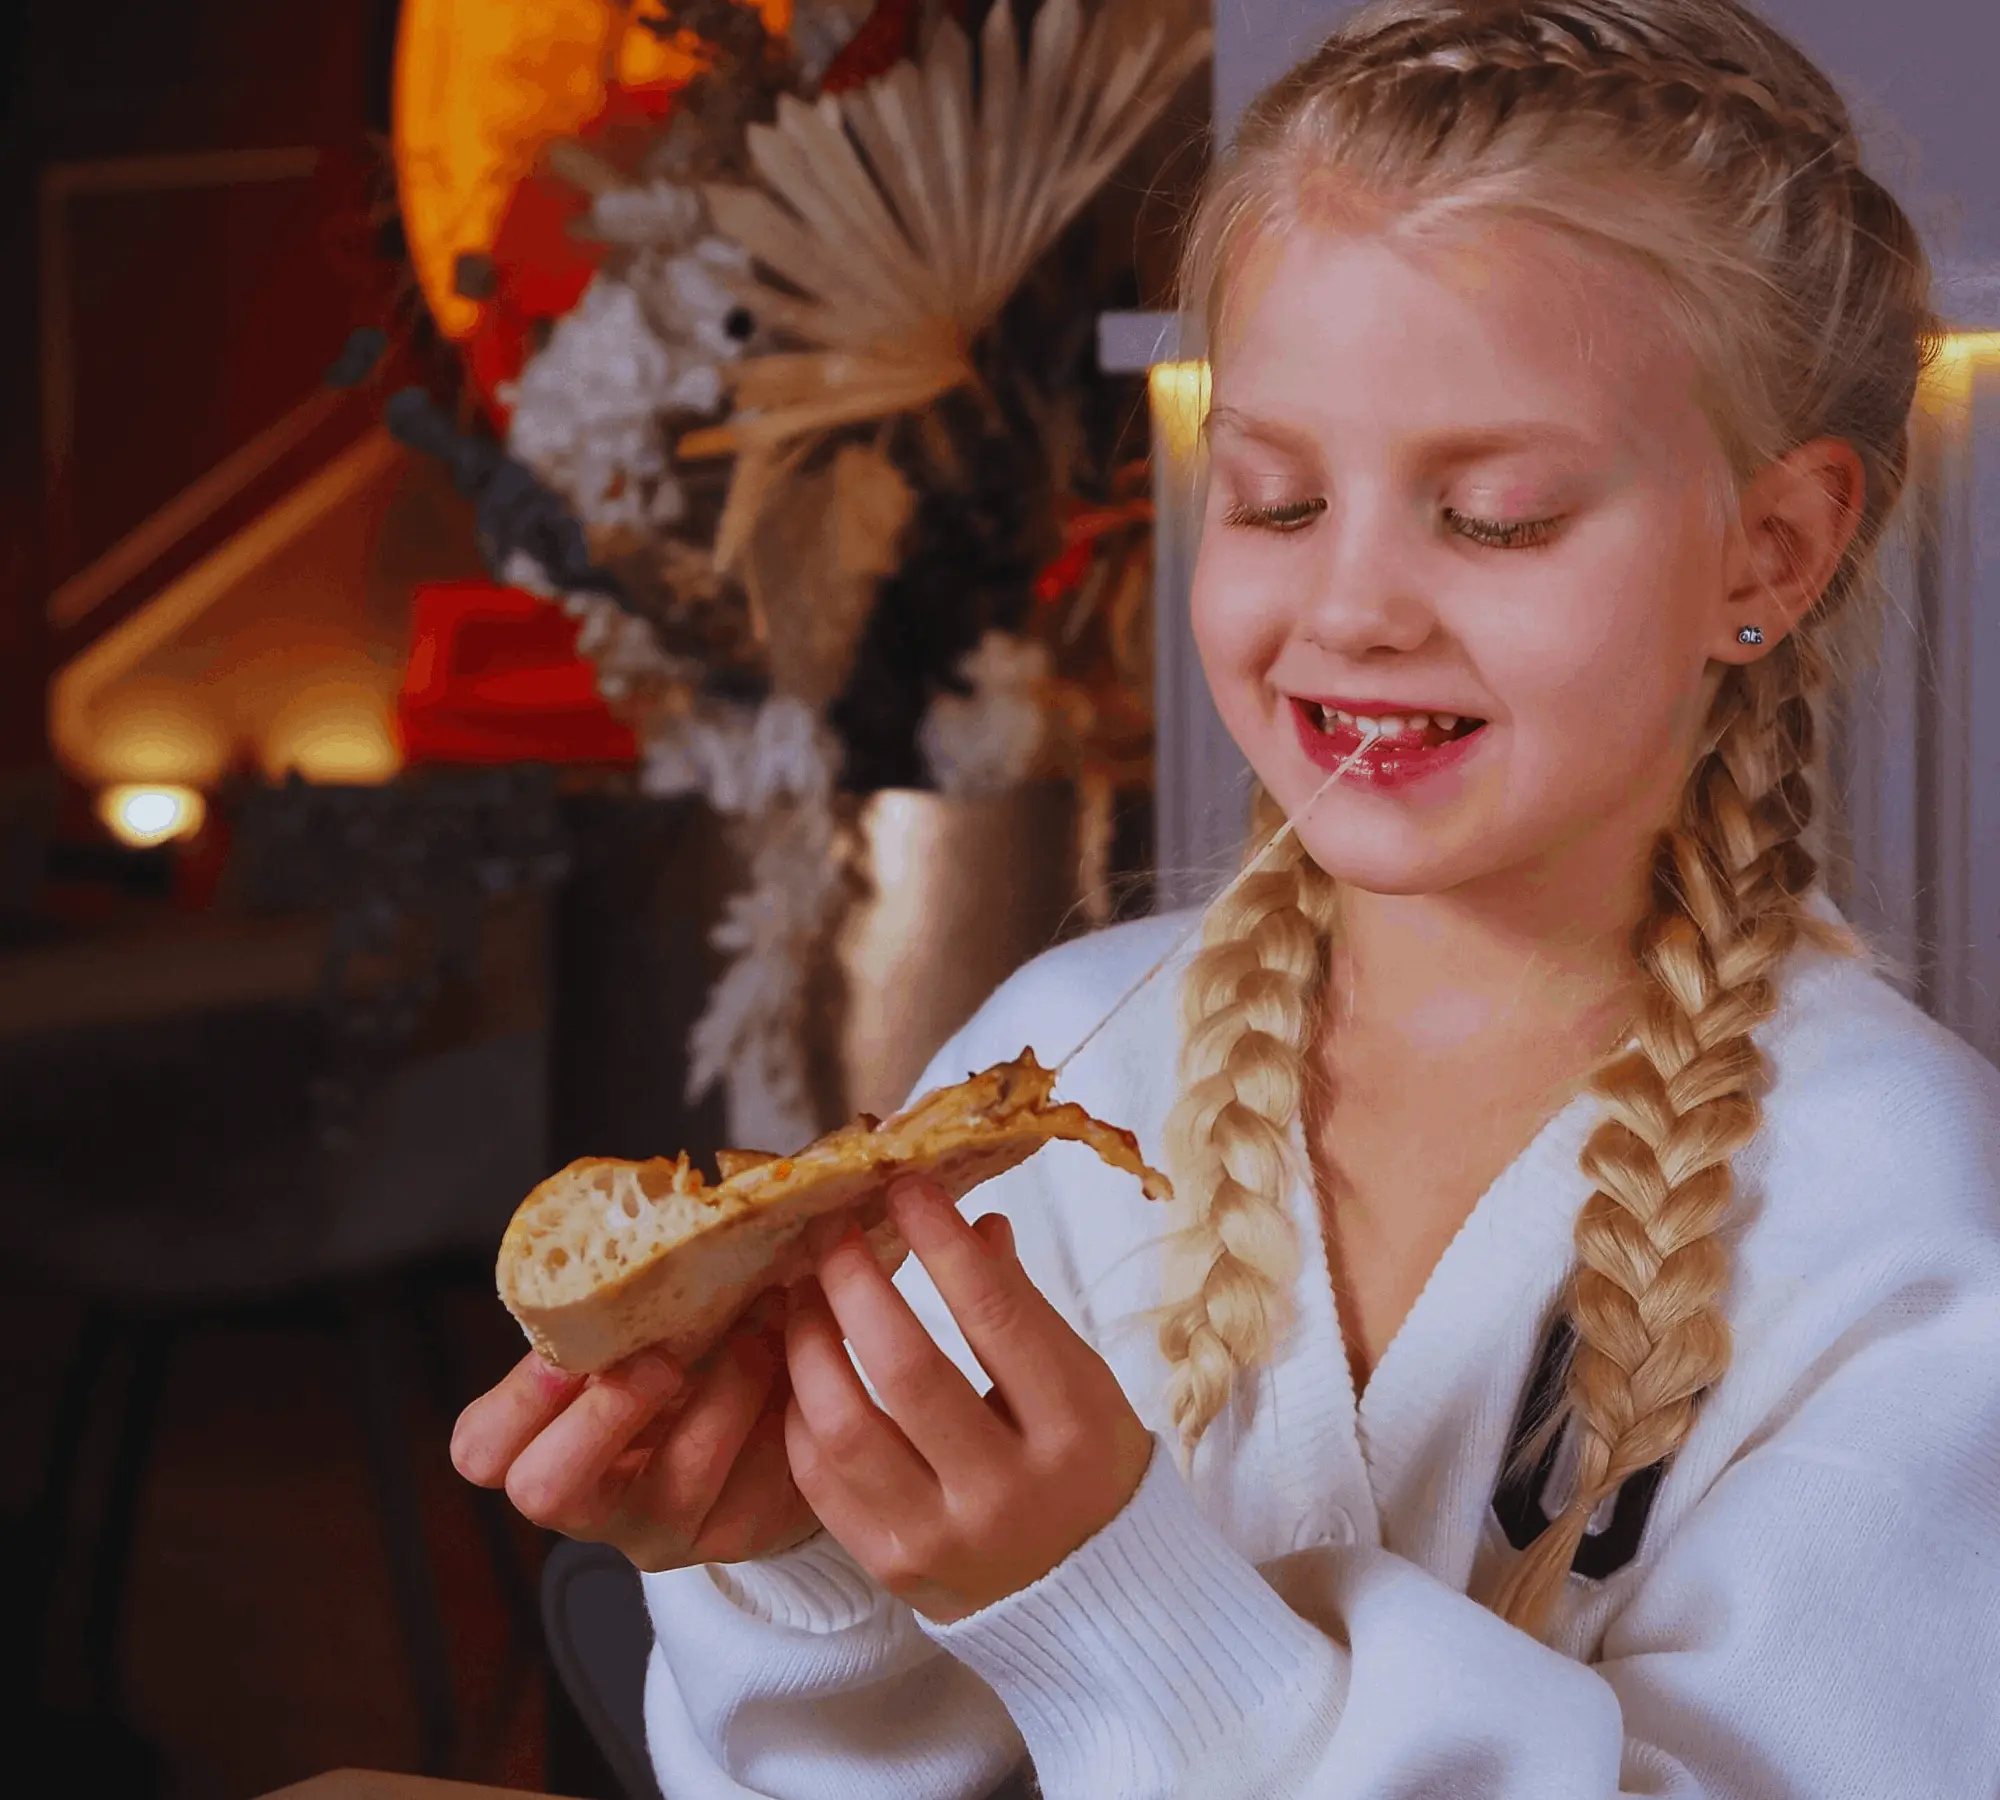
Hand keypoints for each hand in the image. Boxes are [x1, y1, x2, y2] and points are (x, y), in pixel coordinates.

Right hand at [452, 1209, 871, 1570]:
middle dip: (604, 1412)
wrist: (783, 1411)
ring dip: (725, 1385)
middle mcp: (594, 1497)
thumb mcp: (649, 1321)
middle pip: (544, 1489)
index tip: (568, 1346)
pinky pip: (755, 1476)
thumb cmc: (697, 1346)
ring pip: (675, 1479)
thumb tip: (650, 1200)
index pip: (482, 1448)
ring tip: (762, 1321)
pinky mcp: (736, 1531)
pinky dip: (777, 1401)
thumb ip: (625, 1291)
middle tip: (662, 1355)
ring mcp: (662, 1526)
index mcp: (547, 1440)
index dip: (516, 1398)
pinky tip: (793, 1354)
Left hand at [782, 1175, 1155, 1624]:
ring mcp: (942, 1539)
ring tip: (804, 1295)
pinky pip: (821, 1482)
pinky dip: (802, 1413)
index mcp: (1073, 1430)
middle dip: (856, 1283)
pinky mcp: (891, 1568)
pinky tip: (804, 1369)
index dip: (942, 1242)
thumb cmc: (1085, 1463)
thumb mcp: (1082, 1381)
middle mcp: (1007, 1493)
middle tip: (835, 1232)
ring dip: (810, 1344)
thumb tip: (968, 1221)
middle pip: (905, 1370)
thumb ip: (1020, 1306)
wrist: (1093, 1596)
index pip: (996, 1317)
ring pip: (844, 1428)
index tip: (905, 1185)